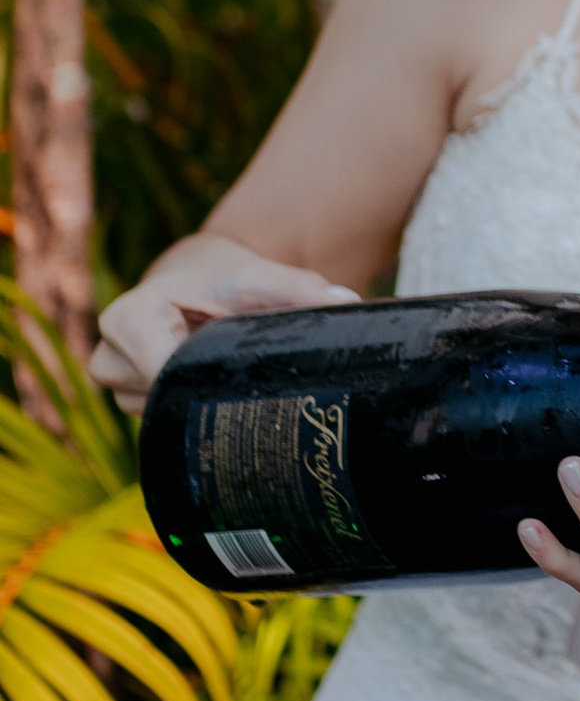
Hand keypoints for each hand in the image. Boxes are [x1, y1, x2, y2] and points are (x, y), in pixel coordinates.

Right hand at [92, 238, 359, 415]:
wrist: (197, 279)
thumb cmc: (228, 279)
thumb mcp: (259, 277)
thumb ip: (298, 288)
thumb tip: (347, 304)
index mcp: (130, 317)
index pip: (161, 375)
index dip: (205, 383)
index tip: (241, 378)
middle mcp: (111, 352)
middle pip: (161, 401)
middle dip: (205, 392)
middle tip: (244, 379)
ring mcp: (116, 382)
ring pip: (161, 417)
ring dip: (198, 400)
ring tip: (225, 373)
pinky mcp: (130, 401)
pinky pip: (163, 423)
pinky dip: (192, 407)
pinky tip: (213, 388)